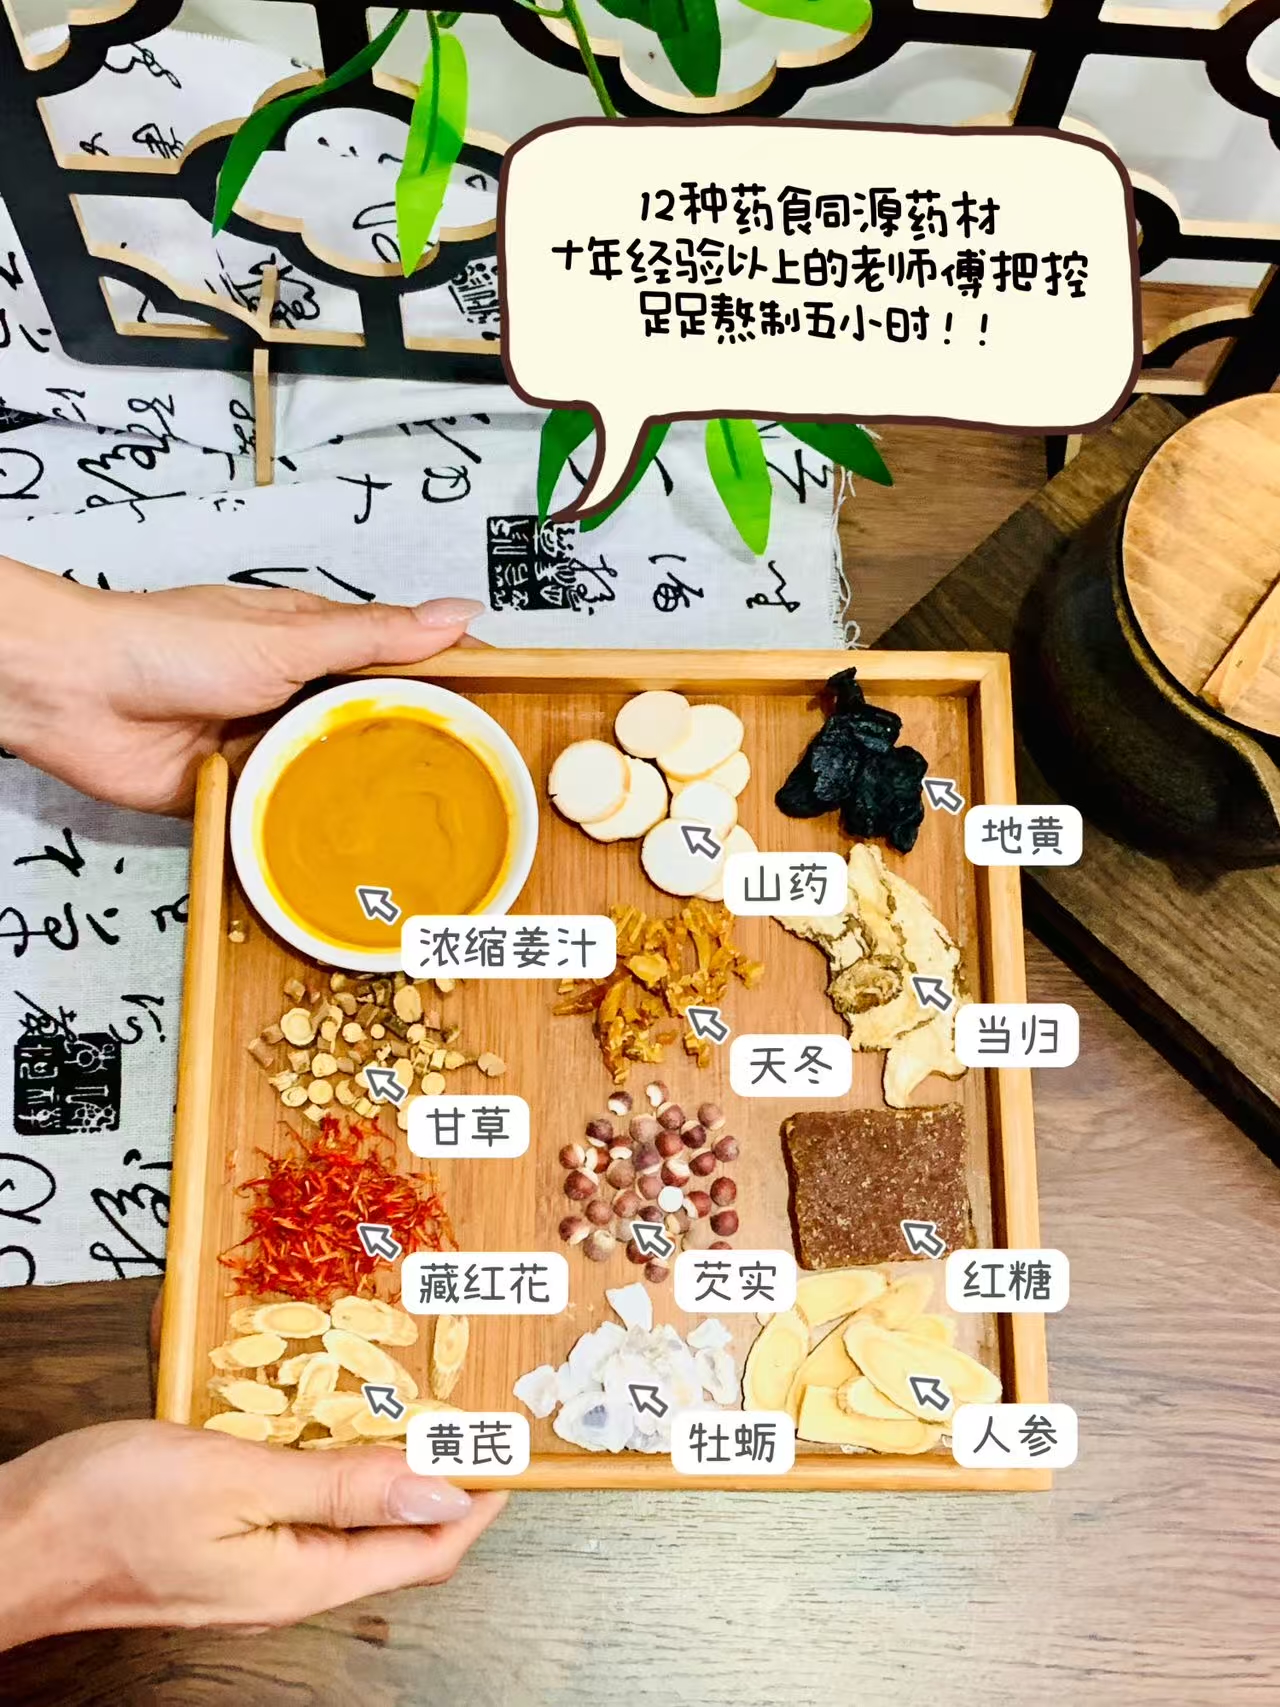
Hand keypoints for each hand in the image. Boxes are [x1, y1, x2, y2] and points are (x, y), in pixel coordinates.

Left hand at [0, 556, 484, 812]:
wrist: (76, 694)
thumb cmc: (168, 644)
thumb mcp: (290, 636)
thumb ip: (376, 635)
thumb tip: (458, 612)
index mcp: (313, 646)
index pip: (398, 663)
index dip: (448, 683)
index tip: (504, 706)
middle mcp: (294, 696)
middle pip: (371, 727)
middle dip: (416, 753)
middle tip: (479, 786)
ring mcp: (266, 745)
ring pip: (334, 778)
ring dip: (364, 798)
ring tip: (429, 832)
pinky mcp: (238, 793)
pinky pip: (287, 819)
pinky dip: (311, 832)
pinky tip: (352, 854)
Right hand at [0, 1420, 505, 1648]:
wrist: (12, 1541)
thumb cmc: (107, 1511)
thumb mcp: (237, 1480)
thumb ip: (341, 1484)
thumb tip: (440, 1488)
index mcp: (303, 1578)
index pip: (424, 1552)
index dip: (477, 1504)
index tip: (513, 1453)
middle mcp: (288, 1585)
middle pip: (394, 1541)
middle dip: (442, 1483)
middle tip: (472, 1418)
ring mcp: (254, 1569)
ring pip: (349, 1523)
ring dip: (389, 1470)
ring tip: (418, 1410)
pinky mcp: (224, 1545)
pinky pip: (304, 1511)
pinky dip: (336, 1467)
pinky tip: (331, 1423)